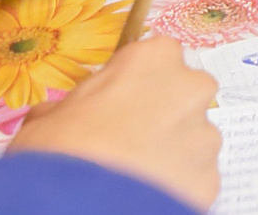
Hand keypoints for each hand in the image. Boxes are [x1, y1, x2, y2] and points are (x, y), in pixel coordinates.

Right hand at [12, 36, 221, 209]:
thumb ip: (64, 109)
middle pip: (183, 94)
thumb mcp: (45, 121)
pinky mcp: (212, 177)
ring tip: (134, 176)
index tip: (114, 105)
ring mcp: (206, 135)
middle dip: (161, 115)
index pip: (156, 57)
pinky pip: (194, 177)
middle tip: (126, 142)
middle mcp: (191, 88)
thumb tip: (54, 117)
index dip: (134, 83)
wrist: (83, 205)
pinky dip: (175, 186)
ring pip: (192, 139)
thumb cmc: (62, 150)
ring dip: (170, 153)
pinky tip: (145, 196)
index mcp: (154, 58)